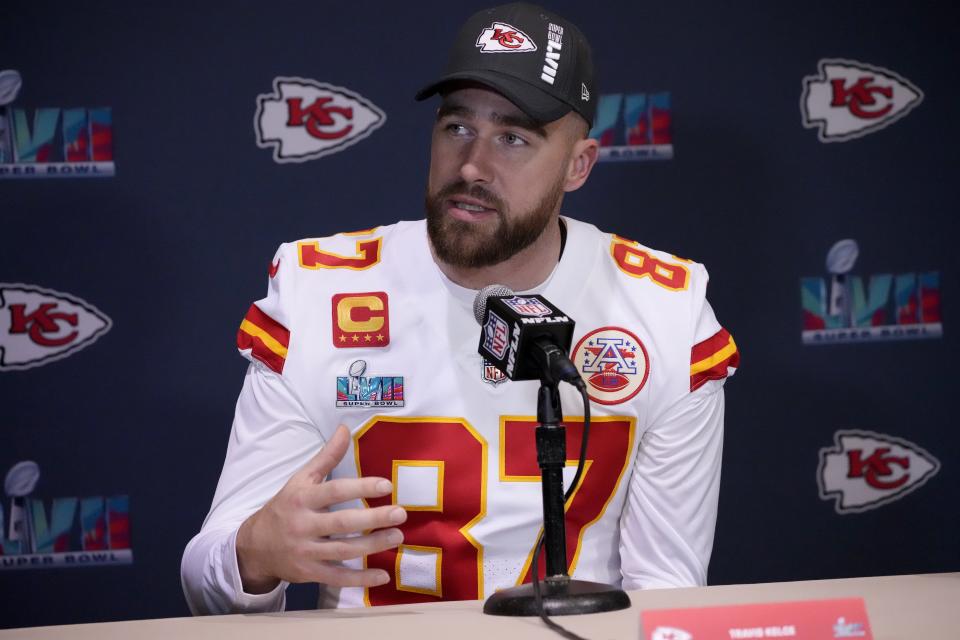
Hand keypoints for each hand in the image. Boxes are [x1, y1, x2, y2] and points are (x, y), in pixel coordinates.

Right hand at [235, 424, 405, 592]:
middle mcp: (303, 525)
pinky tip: (383, 575)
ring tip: (398, 537)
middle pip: (342, 523)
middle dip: (373, 519)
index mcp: (302, 498)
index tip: (387, 485)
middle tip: (400, 514)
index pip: (334, 491)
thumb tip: (345, 428)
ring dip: (373, 546)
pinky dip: (360, 579)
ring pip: (343, 551)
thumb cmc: (286, 507)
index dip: (361, 487)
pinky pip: (337, 578)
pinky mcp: (309, 573)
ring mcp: (305, 552)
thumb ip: (326, 456)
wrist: (254, 547)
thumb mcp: (301, 479)